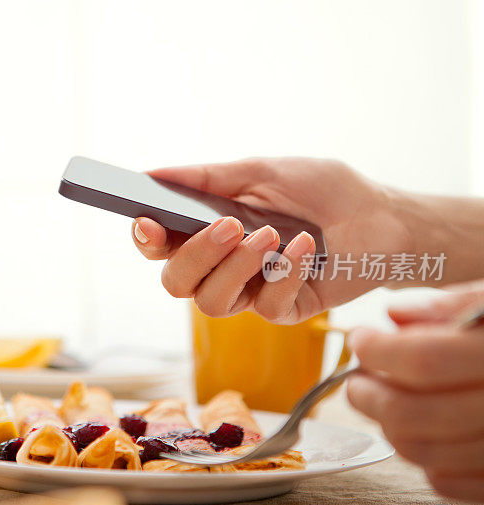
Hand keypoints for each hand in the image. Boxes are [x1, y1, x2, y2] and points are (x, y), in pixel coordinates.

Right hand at [131, 158, 409, 322]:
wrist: (380, 215)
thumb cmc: (320, 191)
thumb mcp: (261, 172)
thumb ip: (205, 178)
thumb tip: (151, 173)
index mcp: (207, 232)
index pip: (160, 246)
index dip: (146, 238)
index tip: (148, 221)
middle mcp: (222, 266)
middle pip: (177, 282)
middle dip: (197, 255)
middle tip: (228, 225)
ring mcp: (251, 292)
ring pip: (212, 303)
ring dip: (237, 268)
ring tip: (269, 236)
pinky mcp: (284, 310)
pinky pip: (265, 306)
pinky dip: (284, 273)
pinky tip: (306, 248)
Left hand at [347, 284, 483, 502]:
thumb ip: (457, 304)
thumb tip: (397, 313)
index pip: (427, 360)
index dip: (380, 349)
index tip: (362, 338)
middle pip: (416, 414)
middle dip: (370, 393)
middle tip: (359, 376)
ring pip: (425, 452)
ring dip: (388, 425)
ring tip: (381, 398)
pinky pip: (450, 483)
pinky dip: (423, 457)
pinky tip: (424, 429)